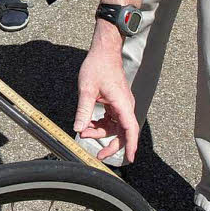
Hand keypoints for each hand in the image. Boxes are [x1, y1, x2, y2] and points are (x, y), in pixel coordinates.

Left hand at [73, 45, 138, 162]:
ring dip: (101, 132)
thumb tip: (79, 129)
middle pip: (124, 132)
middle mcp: (125, 106)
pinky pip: (111, 119)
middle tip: (98, 153)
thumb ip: (83, 111)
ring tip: (84, 131)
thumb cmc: (98, 67)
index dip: (130, 145)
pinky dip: (101, 124)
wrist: (104, 52)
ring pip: (115, 127)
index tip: (130, 159)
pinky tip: (88, 123)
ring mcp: (121, 105)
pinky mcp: (116, 103)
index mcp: (122, 104)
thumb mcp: (86, 89)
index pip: (130, 129)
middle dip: (110, 144)